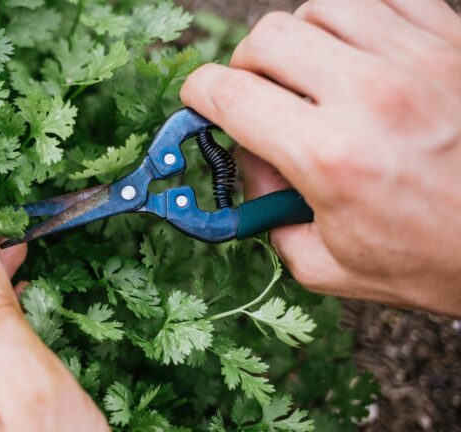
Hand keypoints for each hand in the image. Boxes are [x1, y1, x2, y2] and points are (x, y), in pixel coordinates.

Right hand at [181, 0, 460, 315]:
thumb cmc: (436, 260)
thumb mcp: (327, 265)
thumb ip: (267, 216)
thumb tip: (250, 165)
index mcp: (330, 158)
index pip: (229, 94)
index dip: (197, 95)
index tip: (200, 102)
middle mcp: (370, 97)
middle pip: (267, 38)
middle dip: (246, 66)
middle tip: (260, 96)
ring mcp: (417, 60)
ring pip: (321, 8)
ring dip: (302, 39)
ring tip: (314, 73)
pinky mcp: (453, 41)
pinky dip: (357, 19)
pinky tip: (359, 53)